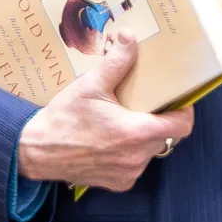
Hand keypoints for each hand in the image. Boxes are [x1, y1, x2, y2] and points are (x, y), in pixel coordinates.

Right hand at [16, 28, 193, 191]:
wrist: (37, 152)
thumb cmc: (64, 119)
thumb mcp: (90, 85)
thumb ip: (116, 62)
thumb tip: (130, 37)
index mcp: (136, 133)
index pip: (182, 126)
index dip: (184, 111)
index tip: (177, 99)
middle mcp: (137, 158)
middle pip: (167, 137)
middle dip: (160, 120)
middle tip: (145, 104)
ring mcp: (129, 174)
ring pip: (151, 151)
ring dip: (144, 137)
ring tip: (124, 120)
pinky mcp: (119, 183)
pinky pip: (135, 166)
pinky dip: (130, 153)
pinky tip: (112, 140)